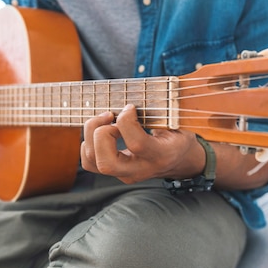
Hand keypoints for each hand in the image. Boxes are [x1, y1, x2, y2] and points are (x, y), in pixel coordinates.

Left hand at [80, 104, 205, 183]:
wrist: (179, 159)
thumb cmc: (177, 134)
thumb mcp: (178, 121)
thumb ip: (163, 110)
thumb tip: (140, 93)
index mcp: (162, 155)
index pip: (136, 144)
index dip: (127, 120)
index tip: (130, 107)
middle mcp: (141, 169)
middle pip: (106, 163)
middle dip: (101, 134)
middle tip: (110, 116)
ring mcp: (126, 174)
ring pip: (92, 162)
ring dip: (91, 135)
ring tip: (106, 119)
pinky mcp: (115, 172)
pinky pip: (89, 162)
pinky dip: (88, 143)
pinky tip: (103, 130)